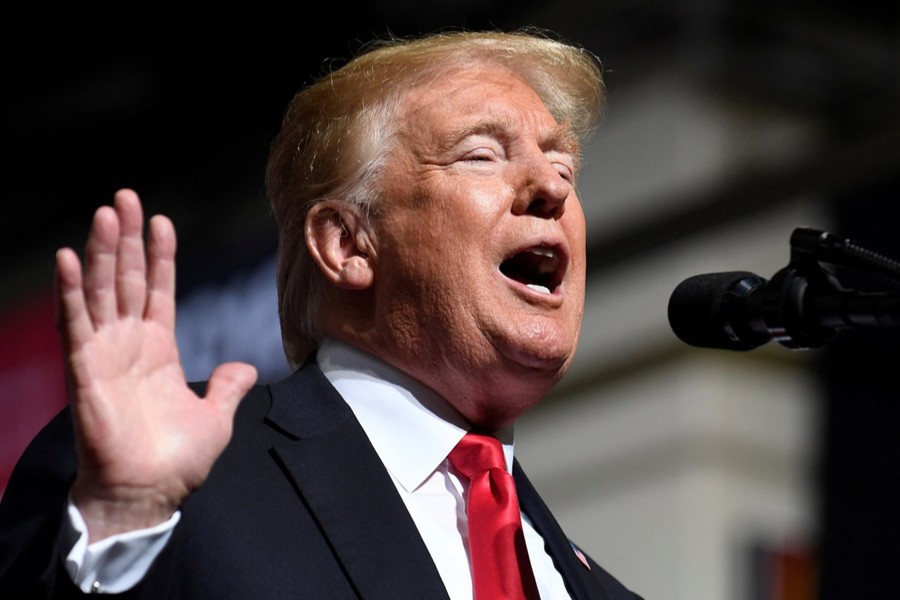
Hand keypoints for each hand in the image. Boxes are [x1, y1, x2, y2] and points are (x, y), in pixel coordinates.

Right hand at [55, 189, 257, 541]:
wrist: (149, 494)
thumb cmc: (177, 461)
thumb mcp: (217, 417)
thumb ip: (228, 387)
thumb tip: (245, 369)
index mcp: (159, 349)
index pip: (158, 289)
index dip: (159, 256)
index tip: (160, 221)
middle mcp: (129, 344)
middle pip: (126, 279)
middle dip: (126, 238)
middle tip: (125, 196)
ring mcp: (105, 353)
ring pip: (101, 291)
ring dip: (101, 251)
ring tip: (106, 212)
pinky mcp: (84, 370)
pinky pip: (75, 323)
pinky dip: (71, 290)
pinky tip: (69, 257)